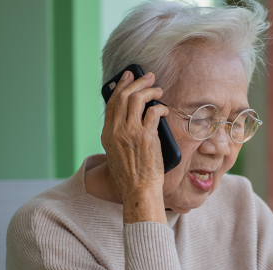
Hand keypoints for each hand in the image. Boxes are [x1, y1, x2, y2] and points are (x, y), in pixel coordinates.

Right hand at [101, 70, 169, 223]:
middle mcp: (116, 130)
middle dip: (136, 82)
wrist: (139, 190)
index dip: (120, 87)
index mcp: (107, 134)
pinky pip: (154, 112)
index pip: (112, 103)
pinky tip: (164, 109)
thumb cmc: (132, 176)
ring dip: (150, 90)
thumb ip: (120, 136)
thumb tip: (131, 119)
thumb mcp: (117, 154)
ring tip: (158, 89)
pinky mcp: (146, 136)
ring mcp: (131, 132)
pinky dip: (160, 107)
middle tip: (148, 76)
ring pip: (137, 99)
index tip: (127, 77)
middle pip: (124, 96)